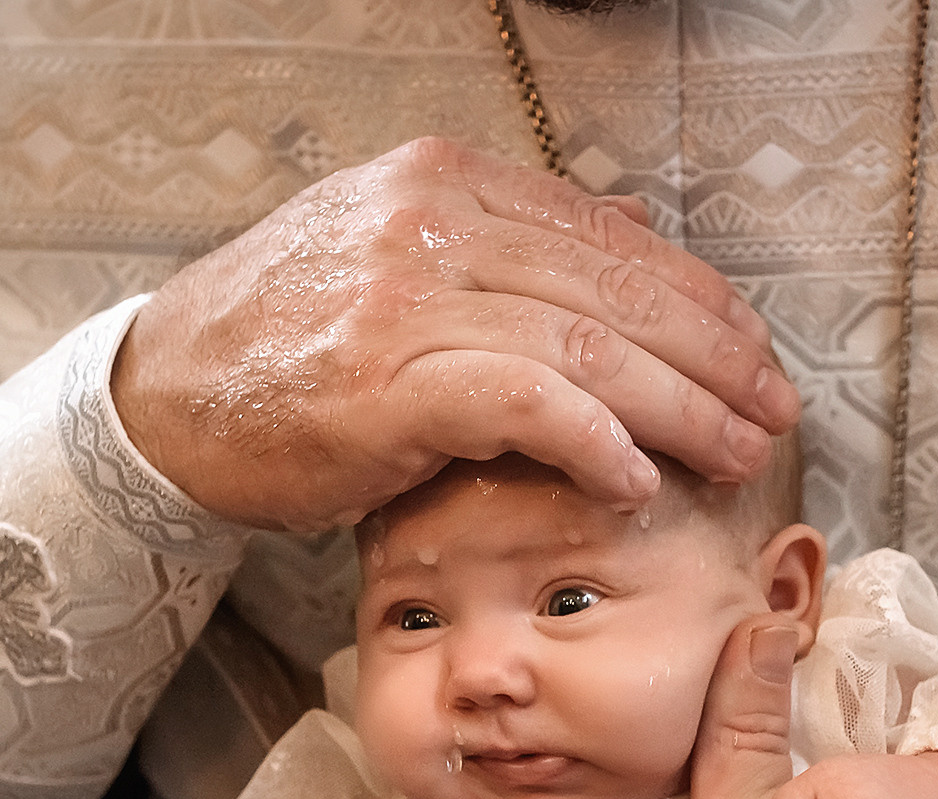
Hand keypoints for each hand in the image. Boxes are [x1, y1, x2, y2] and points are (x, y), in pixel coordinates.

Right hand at [113, 137, 798, 532]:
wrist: (164, 398)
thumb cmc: (282, 345)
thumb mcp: (392, 258)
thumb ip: (504, 240)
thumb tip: (621, 221)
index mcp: (444, 181)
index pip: (607, 234)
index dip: (696, 298)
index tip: (755, 352)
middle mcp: (432, 221)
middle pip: (615, 288)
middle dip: (713, 356)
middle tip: (773, 411)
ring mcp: (409, 297)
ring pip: (590, 347)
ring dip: (680, 409)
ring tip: (734, 454)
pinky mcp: (390, 379)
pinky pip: (529, 403)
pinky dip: (597, 441)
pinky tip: (637, 478)